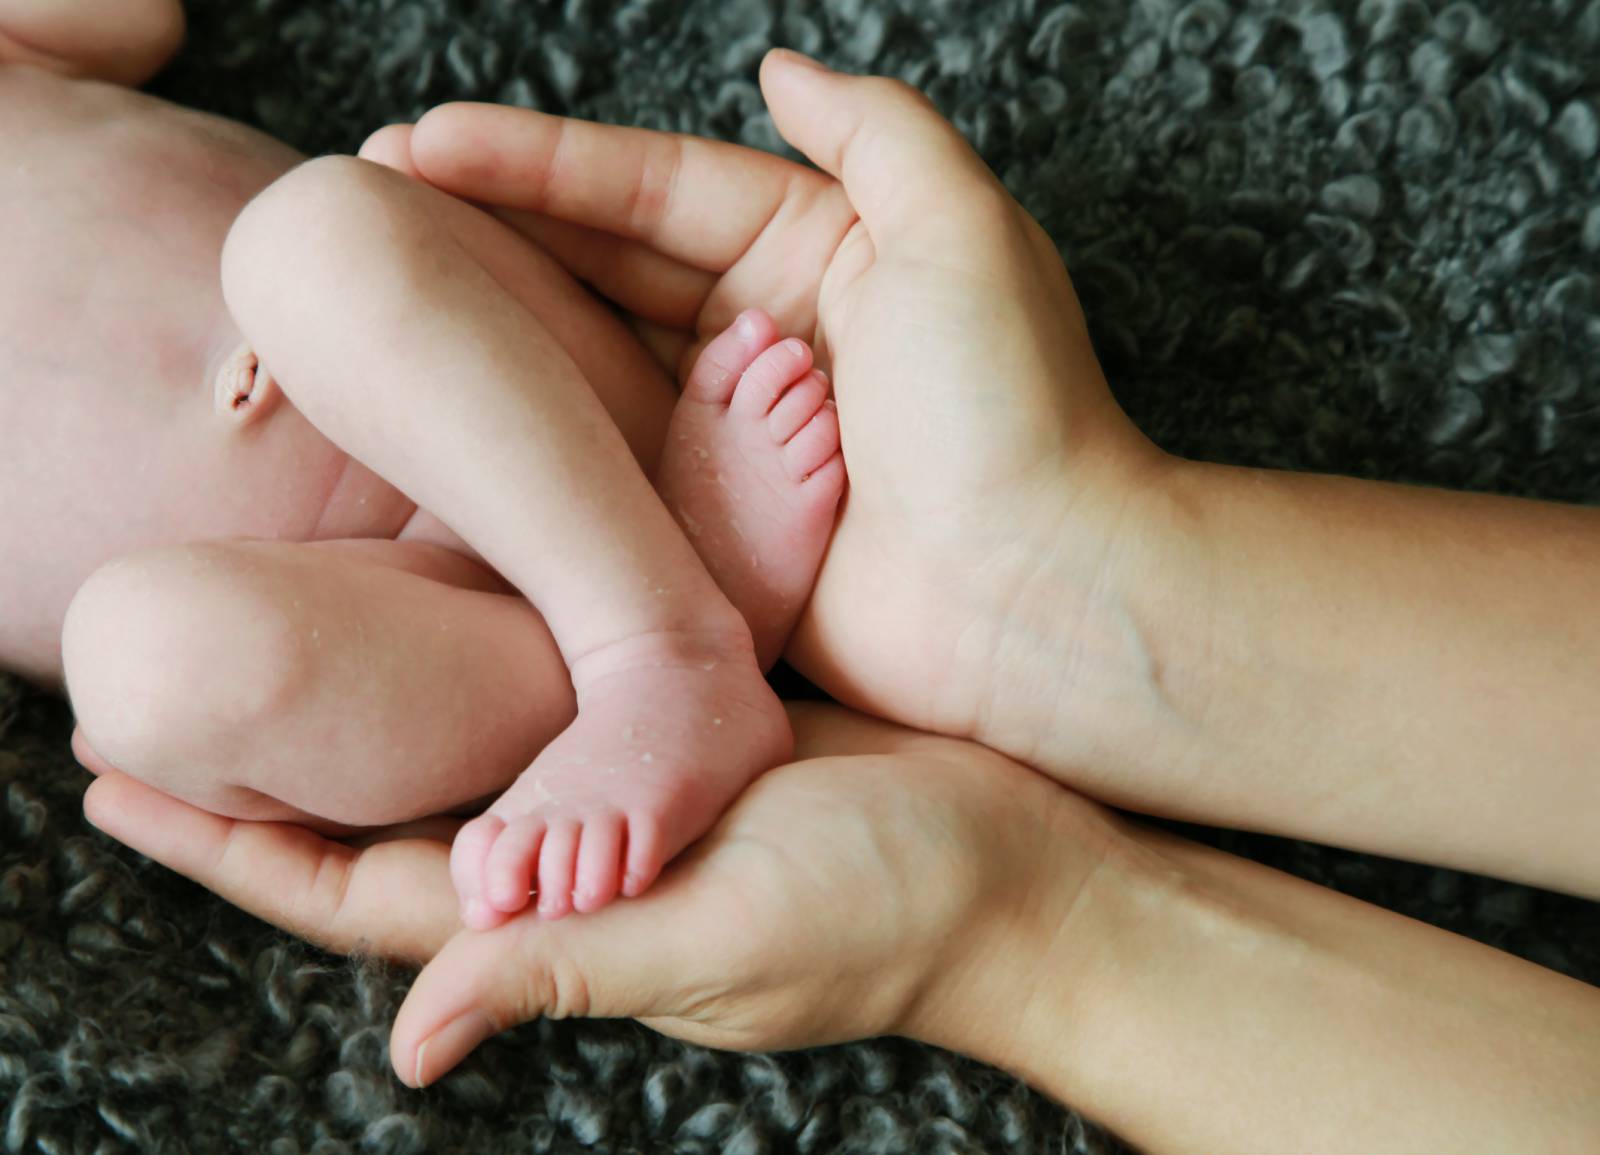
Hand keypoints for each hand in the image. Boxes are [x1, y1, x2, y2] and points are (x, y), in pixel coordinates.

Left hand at [82, 704, 1116, 1086]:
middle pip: (385, 812)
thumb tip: (410, 1045)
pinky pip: (561, 700)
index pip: (350, 890)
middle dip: (275, 766)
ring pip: (465, 745)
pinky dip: (493, 652)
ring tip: (286, 628)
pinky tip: (457, 593)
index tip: (120, 785)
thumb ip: (571, 968)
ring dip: (372, 696)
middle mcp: (571, 860)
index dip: (232, 845)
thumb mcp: (721, 940)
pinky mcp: (687, 741)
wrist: (1015, 862)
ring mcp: (626, 801)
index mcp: (555, 917)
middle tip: (171, 695)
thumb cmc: (882, 909)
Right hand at [365, 51, 1167, 773]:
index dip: (541, 163)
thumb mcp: (961, 228)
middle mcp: (770, 337)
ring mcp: (733, 436)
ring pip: (591, 366)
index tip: (424, 141)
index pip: (655, 189)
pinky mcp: (711, 527)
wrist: (1038, 596)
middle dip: (494, 234)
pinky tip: (443, 414)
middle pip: (605, 269)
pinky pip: (604, 469)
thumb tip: (778, 65)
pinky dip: (531, 442)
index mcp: (824, 252)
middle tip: (368, 203)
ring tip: (378, 294)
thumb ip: (872, 130)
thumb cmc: (1011, 410)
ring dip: (495, 332)